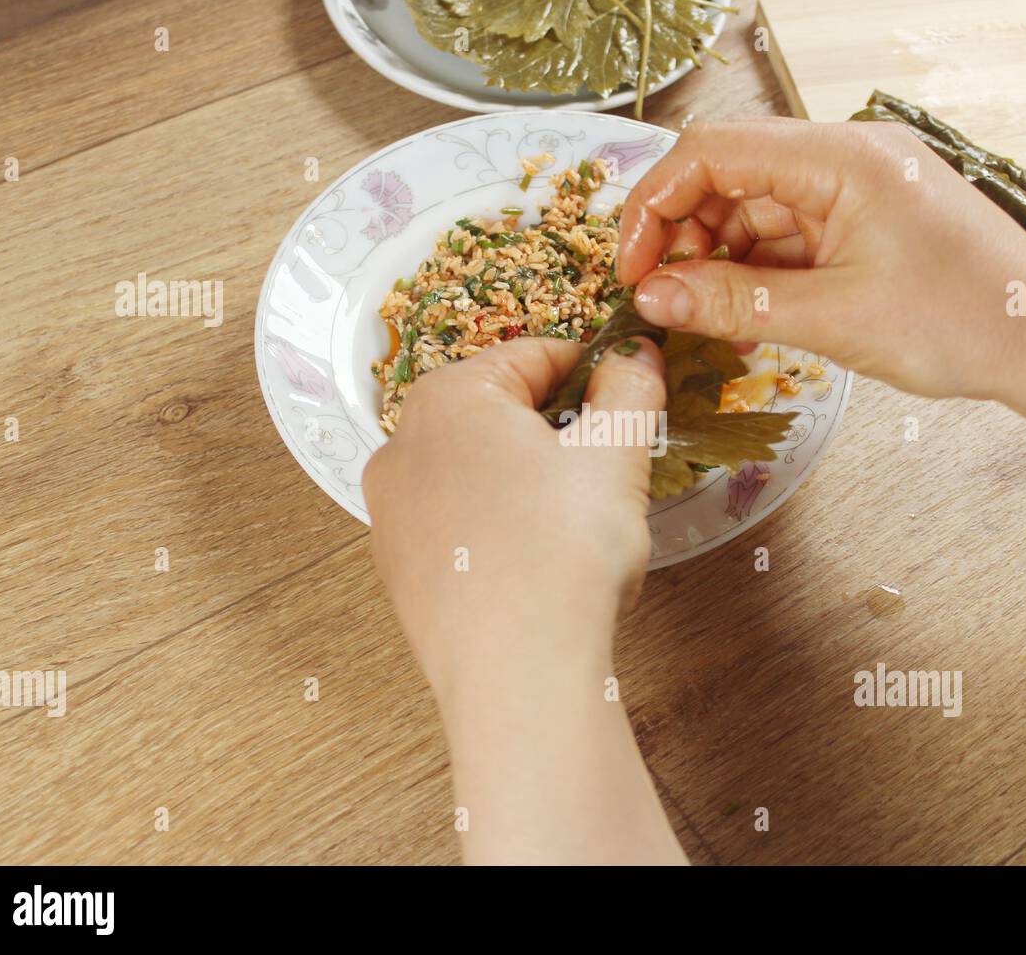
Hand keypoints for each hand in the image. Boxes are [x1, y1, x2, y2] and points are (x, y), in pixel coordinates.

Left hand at [362, 336, 686, 863]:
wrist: (517, 672)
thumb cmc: (564, 552)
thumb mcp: (617, 452)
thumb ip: (630, 386)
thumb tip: (636, 353)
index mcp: (449, 396)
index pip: (531, 355)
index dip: (591, 368)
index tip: (626, 389)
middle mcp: (401, 443)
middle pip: (495, 411)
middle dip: (554, 427)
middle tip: (605, 462)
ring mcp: (390, 509)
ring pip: (472, 467)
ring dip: (522, 475)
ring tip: (572, 517)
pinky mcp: (396, 566)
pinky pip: (454, 521)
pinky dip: (494, 524)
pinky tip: (533, 557)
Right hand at [618, 117, 1025, 401]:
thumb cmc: (964, 321)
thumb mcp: (833, 319)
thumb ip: (735, 303)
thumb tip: (653, 296)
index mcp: (840, 157)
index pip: (713, 152)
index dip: (657, 207)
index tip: (632, 270)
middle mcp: (844, 158)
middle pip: (727, 179)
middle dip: (686, 241)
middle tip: (666, 305)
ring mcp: (854, 189)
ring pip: (752, 214)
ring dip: (720, 267)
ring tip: (711, 326)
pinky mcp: (862, 221)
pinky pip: (787, 239)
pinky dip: (758, 278)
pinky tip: (748, 322)